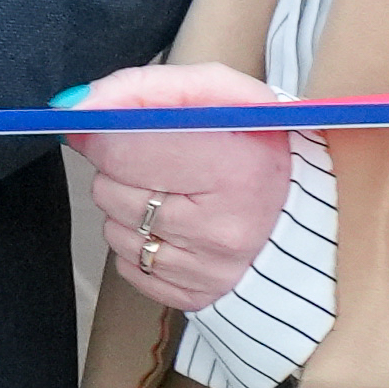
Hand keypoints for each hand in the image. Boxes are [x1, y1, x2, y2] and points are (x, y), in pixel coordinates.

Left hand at [64, 59, 296, 312]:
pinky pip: (130, 268)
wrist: (313, 211)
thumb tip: (74, 108)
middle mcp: (223, 229)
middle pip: (109, 192)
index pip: (121, 152)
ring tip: (173, 193)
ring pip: (114, 231)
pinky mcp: (198, 298)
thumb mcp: (219, 93)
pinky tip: (176, 227)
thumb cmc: (257, 142)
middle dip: (121, 170)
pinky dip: (142, 243)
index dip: (102, 134)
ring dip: (128, 207)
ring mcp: (210, 272)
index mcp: (235, 168)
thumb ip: (142, 89)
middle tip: (162, 162)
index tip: (106, 126)